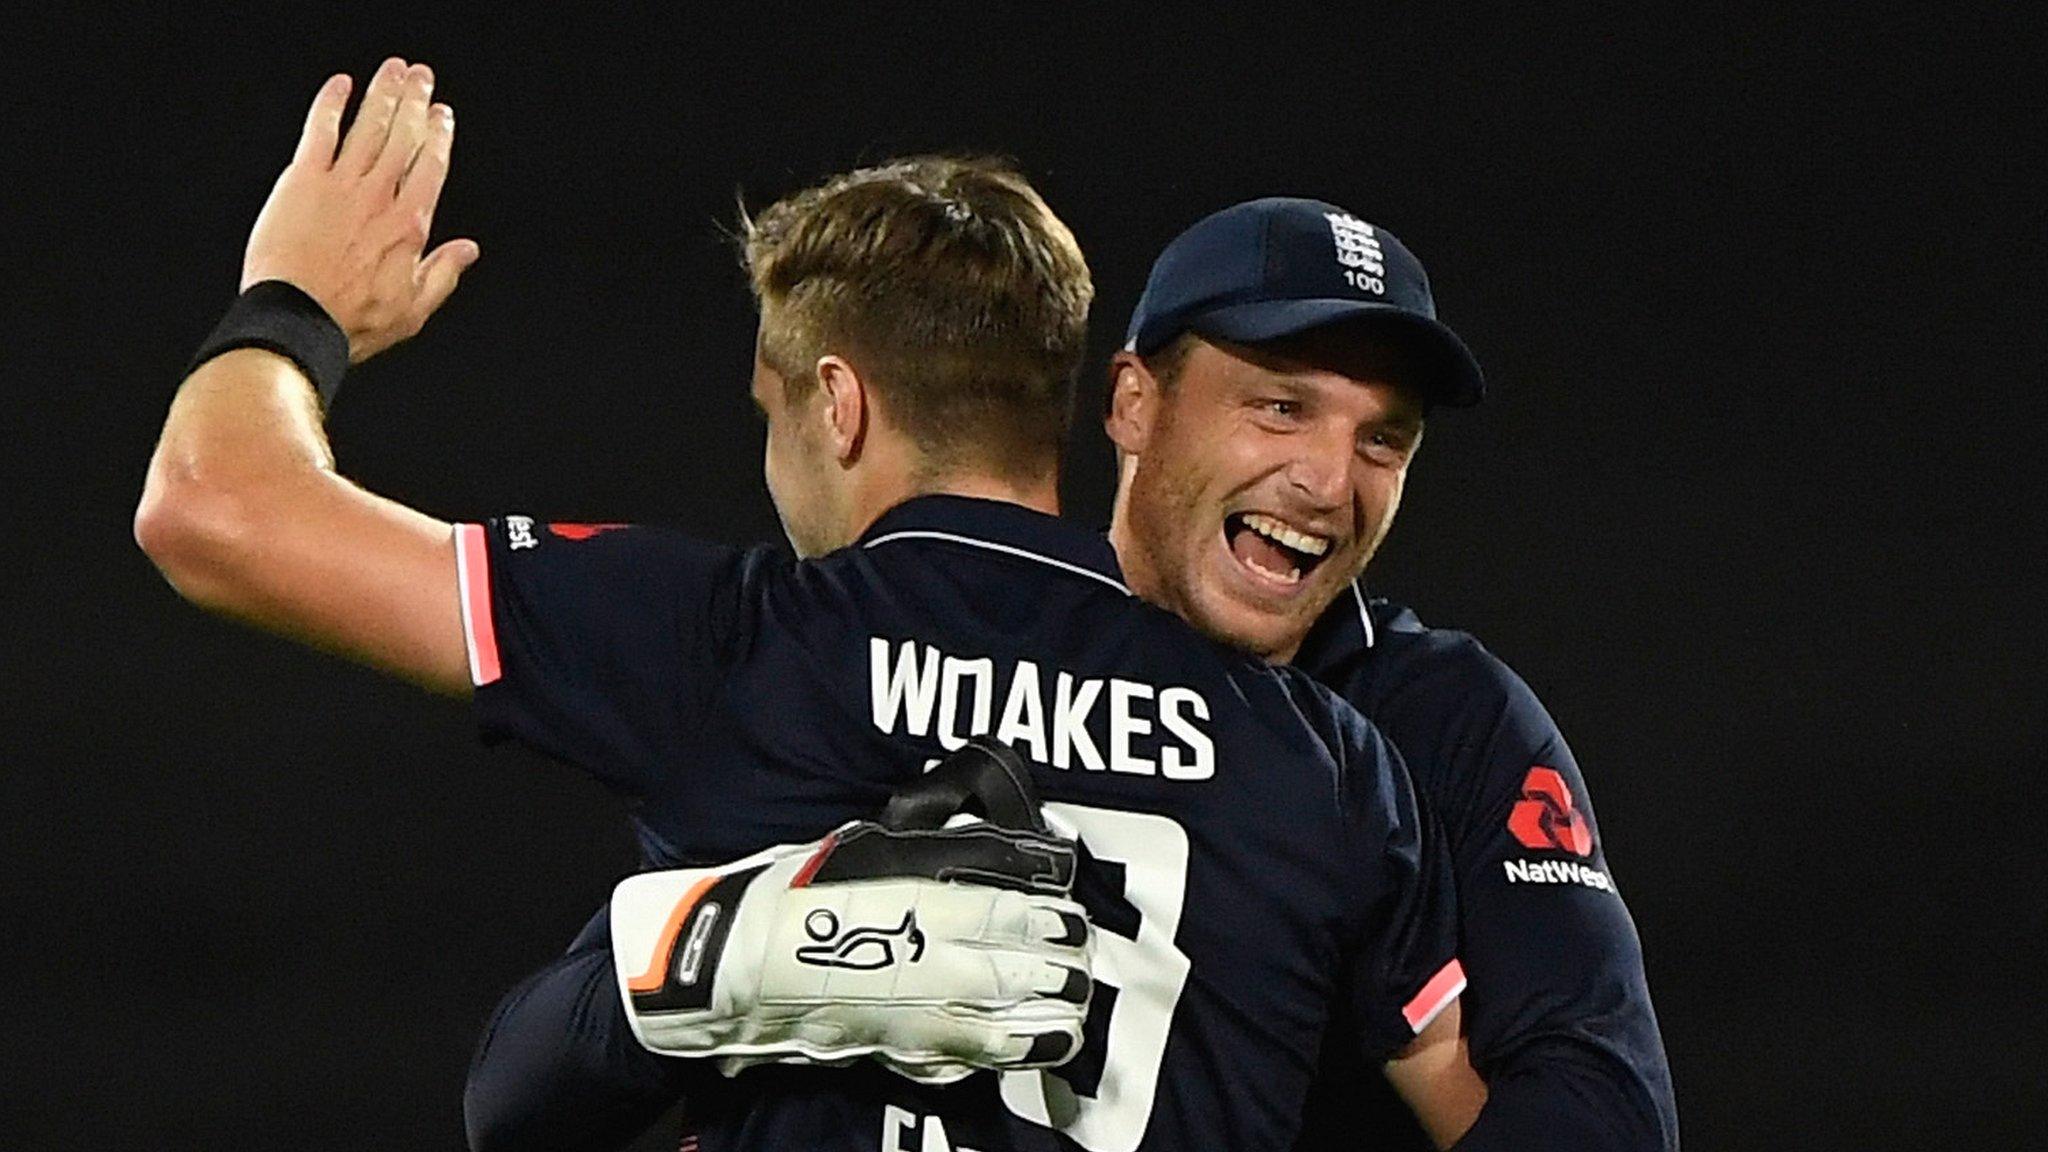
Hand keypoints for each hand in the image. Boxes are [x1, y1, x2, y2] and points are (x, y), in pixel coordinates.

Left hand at [241, 58, 479, 362]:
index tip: (442, 114)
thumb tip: (468, 250)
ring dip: (383, 93)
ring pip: (369, 127)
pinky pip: (320, 131)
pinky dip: (331, 105)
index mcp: (409, 224)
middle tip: (421, 76)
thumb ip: (443, 273)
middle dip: (414, 101)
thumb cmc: (351, 321)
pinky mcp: (303, 181)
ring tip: (394, 70)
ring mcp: (341, 184)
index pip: (431, 166)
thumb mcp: (413, 308)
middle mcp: (379, 196)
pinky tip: (341, 86)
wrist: (298, 318)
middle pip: (403, 136)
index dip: (438, 135)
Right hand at [611, 741, 1093, 1083]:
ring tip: (1073, 1016)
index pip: (1007, 917)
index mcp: (921, 910)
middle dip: (1060, 972)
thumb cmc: (794, 895)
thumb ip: (929, 848)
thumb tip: (982, 837)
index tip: (1074, 917)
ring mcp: (912, 1018)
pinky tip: (1022, 1051)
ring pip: (998, 1028)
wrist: (730, 964)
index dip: (1049, 922)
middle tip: (1084, 962)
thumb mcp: (864, 849)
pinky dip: (1000, 1057)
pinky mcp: (893, 1051)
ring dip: (1045, 1024)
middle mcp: (926, 968)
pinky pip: (960, 1060)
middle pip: (1015, 975)